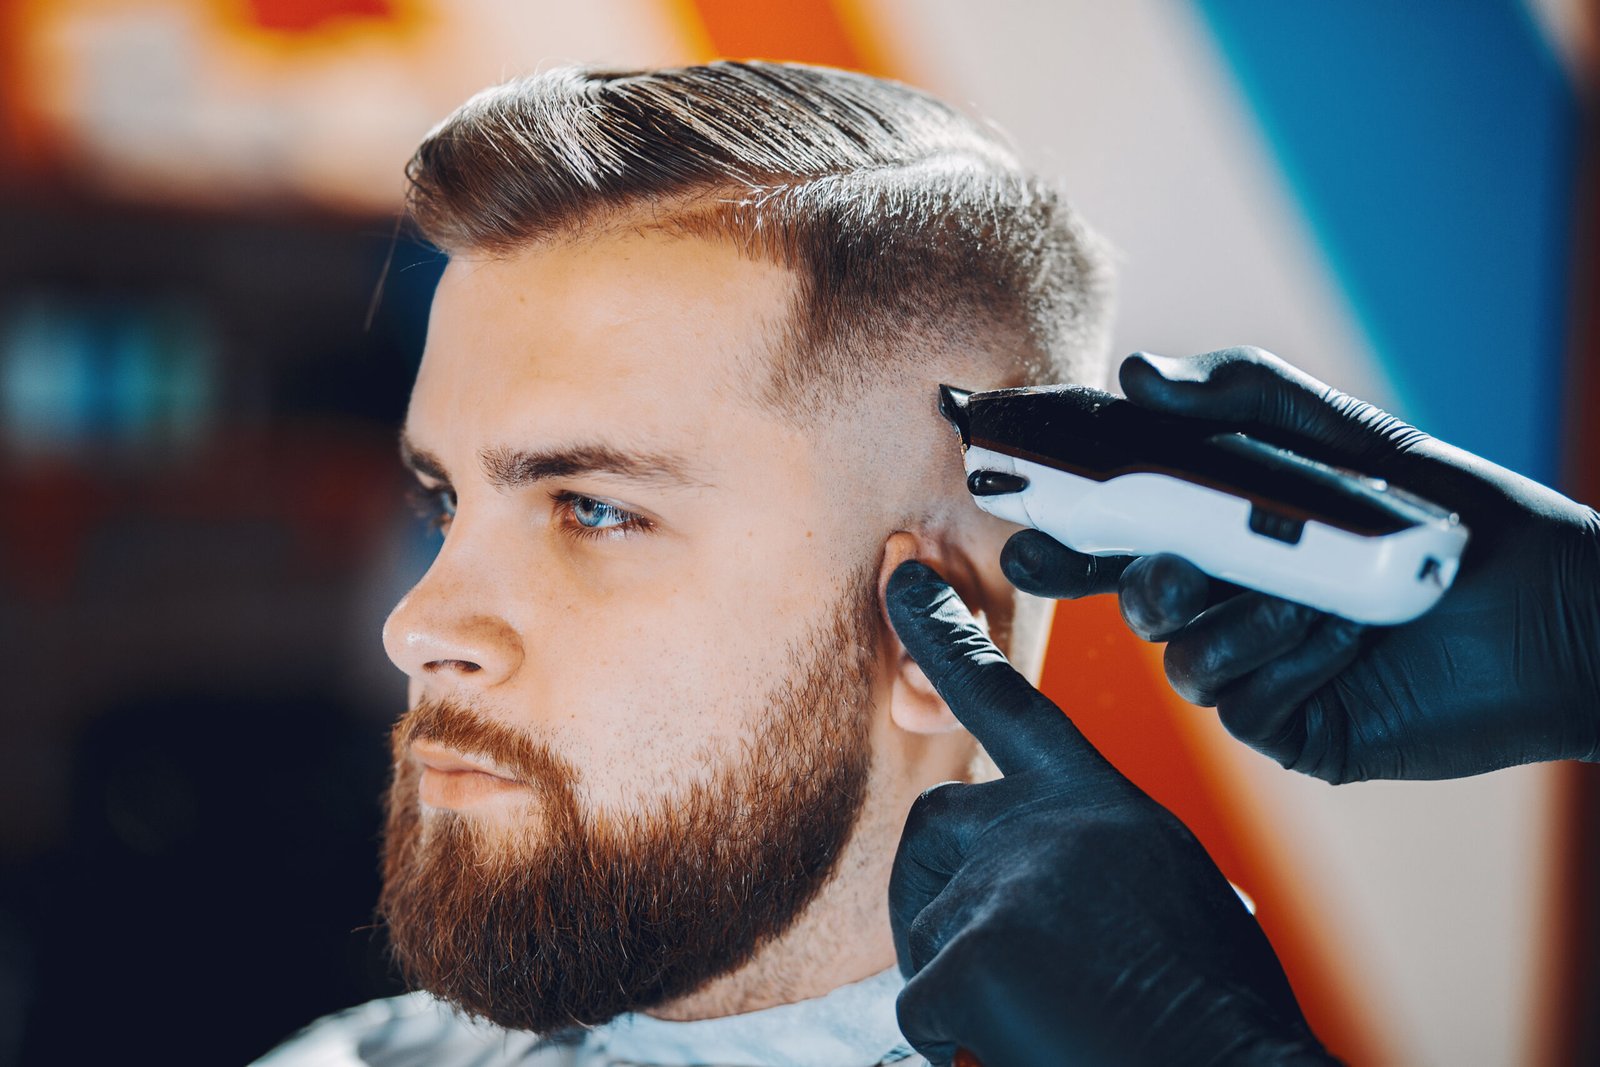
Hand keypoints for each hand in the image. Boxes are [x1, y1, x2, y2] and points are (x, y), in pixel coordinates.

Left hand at [885, 561, 1333, 1066]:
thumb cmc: (1207, 1006)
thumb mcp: (1162, 891)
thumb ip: (1084, 853)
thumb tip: (1021, 873)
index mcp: (1105, 802)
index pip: (1010, 701)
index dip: (948, 638)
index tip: (903, 578)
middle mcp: (1053, 821)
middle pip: (934, 825)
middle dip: (933, 890)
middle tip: (987, 963)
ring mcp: (1011, 880)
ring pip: (925, 928)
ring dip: (961, 981)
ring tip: (1043, 1014)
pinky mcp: (978, 952)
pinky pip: (920, 1007)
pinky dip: (957, 1042)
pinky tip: (1024, 1045)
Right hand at [1002, 346, 1599, 782]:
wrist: (1549, 608)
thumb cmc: (1446, 512)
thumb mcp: (1340, 438)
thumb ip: (1244, 394)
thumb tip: (1140, 374)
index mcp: (1220, 532)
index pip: (1115, 529)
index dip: (1062, 525)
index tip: (1023, 514)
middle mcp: (1225, 601)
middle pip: (1130, 596)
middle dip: (1139, 578)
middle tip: (1175, 565)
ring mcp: (1252, 668)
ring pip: (1178, 654)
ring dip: (1244, 616)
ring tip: (1318, 594)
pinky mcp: (1287, 724)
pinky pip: (1238, 700)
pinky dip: (1287, 659)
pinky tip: (1346, 640)